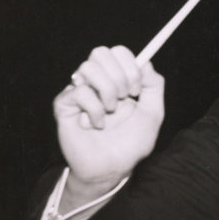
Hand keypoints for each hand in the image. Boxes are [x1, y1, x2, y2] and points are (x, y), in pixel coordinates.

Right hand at [53, 46, 164, 201]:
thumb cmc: (131, 143)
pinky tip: (97, 124)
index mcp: (117, 79)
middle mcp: (97, 81)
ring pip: (88, 68)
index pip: (119, 52)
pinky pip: (80, 92)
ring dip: (107, 92)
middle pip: (101, 52)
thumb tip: (145, 62)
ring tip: (111, 112)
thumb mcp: (153, 113)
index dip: (131, 66)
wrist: (113, 168)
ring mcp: (79, 90)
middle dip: (119, 77)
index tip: (137, 90)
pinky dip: (95, 110)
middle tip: (125, 99)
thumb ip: (154, 85)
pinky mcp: (64, 104)